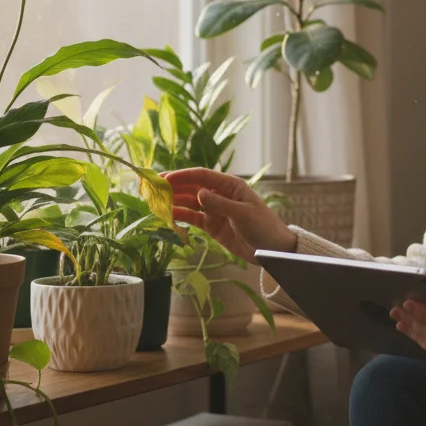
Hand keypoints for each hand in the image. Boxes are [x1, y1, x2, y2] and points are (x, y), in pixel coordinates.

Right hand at [163, 168, 297, 265]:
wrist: (272, 249)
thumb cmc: (263, 226)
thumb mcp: (242, 214)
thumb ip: (220, 204)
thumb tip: (198, 193)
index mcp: (230, 185)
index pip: (202, 175)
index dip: (183, 175)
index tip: (165, 178)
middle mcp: (220, 194)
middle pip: (192, 187)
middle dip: (173, 186)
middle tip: (153, 188)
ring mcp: (215, 210)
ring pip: (190, 202)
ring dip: (174, 201)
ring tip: (156, 201)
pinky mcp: (212, 225)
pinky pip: (192, 218)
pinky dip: (180, 216)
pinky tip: (167, 215)